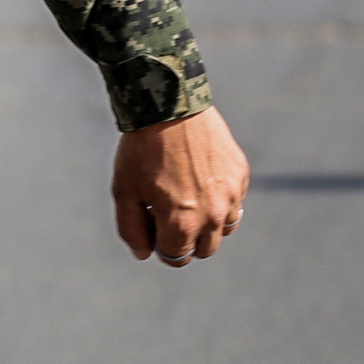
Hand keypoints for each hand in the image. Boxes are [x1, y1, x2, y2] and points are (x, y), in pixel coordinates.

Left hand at [112, 107, 248, 265]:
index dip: (160, 246)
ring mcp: (231, 195)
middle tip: (165, 211)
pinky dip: (219, 199)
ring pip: (224, 228)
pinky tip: (198, 176)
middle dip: (185, 238)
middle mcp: (213, 215)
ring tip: (183, 194)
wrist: (167, 106)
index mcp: (182, 222)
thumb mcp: (124, 189)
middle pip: (204, 249)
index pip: (177, 257)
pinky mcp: (240, 176)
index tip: (151, 225)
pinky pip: (234, 202)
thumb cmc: (141, 149)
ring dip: (206, 222)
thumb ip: (131, 228)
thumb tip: (145, 254)